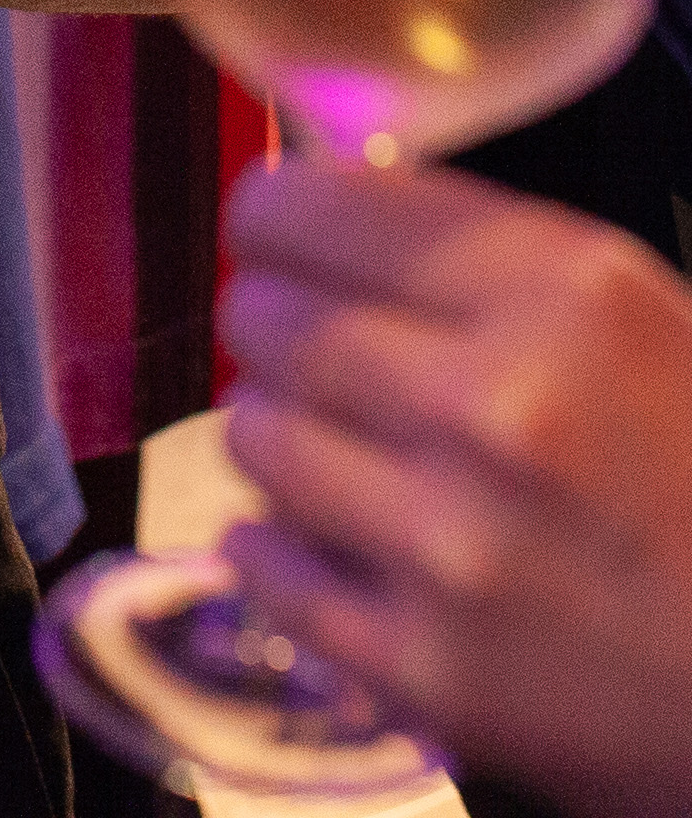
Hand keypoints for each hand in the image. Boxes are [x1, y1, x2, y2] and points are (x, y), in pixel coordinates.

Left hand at [217, 162, 691, 817]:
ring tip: (338, 444)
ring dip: (279, 430)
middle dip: (275, 320)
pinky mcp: (425, 668)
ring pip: (252, 433)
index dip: (273, 217)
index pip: (321, 211)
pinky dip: (276, 545)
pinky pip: (263, 566)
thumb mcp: (624, 309)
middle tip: (306, 344)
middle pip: (267, 318)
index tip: (268, 234)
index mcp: (556, 294)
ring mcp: (450, 544)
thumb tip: (316, 208)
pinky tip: (325, 536)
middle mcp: (491, 407)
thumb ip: (475, 252)